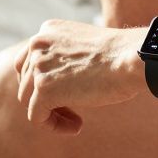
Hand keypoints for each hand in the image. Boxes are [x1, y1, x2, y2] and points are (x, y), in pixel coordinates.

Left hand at [12, 19, 146, 133]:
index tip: (67, 93)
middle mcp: (37, 44)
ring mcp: (38, 66)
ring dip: (51, 113)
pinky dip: (54, 126)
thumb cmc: (121, 55)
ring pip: (28, 100)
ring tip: (76, 121)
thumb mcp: (85, 47)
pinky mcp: (44, 89)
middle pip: (26, 81)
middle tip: (73, 111)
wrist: (131, 58)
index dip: (44, 82)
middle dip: (47, 99)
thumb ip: (65, 57)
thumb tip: (56, 82)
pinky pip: (37, 117)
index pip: (29, 61)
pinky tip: (76, 127)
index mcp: (47, 30)